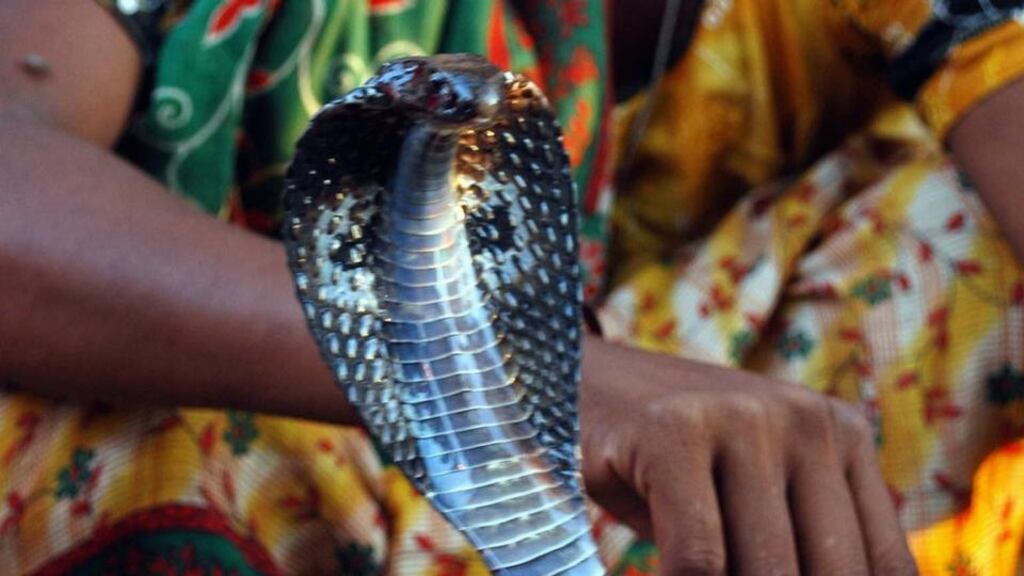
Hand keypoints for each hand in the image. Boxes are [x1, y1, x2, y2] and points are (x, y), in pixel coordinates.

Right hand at [580, 335, 916, 574]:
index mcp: (841, 434)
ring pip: (765, 571)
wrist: (582, 385)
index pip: (885, 568)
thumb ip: (795, 548)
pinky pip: (699, 559)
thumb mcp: (750, 496)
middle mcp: (805, 419)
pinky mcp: (673, 430)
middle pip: (828, 574)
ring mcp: (741, 417)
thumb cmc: (668, 463)